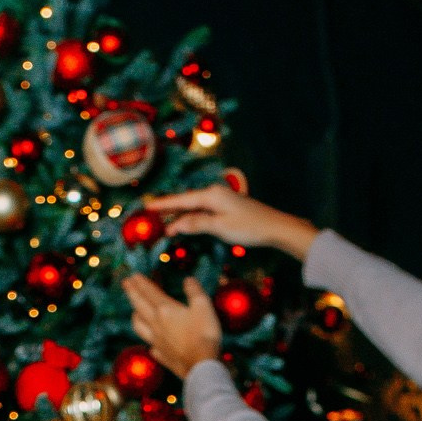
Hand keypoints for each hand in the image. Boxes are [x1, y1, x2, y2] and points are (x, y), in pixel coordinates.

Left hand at [122, 273, 222, 379]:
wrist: (201, 366)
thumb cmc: (203, 334)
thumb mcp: (203, 306)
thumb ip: (194, 291)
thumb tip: (188, 280)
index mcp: (165, 310)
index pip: (149, 292)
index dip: (141, 282)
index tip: (133, 275)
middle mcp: (156, 325)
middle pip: (140, 306)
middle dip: (132, 293)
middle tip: (125, 283)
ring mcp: (157, 342)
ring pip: (139, 326)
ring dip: (135, 316)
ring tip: (134, 311)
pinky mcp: (162, 356)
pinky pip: (151, 346)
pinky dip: (149, 341)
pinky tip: (150, 342)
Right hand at [143, 181, 319, 259]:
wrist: (275, 227)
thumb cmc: (249, 227)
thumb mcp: (220, 227)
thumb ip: (196, 224)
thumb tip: (174, 225)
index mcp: (210, 195)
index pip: (181, 200)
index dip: (163, 205)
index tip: (146, 207)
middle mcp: (214, 193)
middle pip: (185, 201)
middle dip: (168, 209)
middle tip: (149, 215)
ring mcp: (220, 200)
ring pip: (193, 206)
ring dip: (178, 214)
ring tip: (161, 220)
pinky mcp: (226, 207)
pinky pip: (202, 210)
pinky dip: (190, 216)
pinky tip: (184, 222)